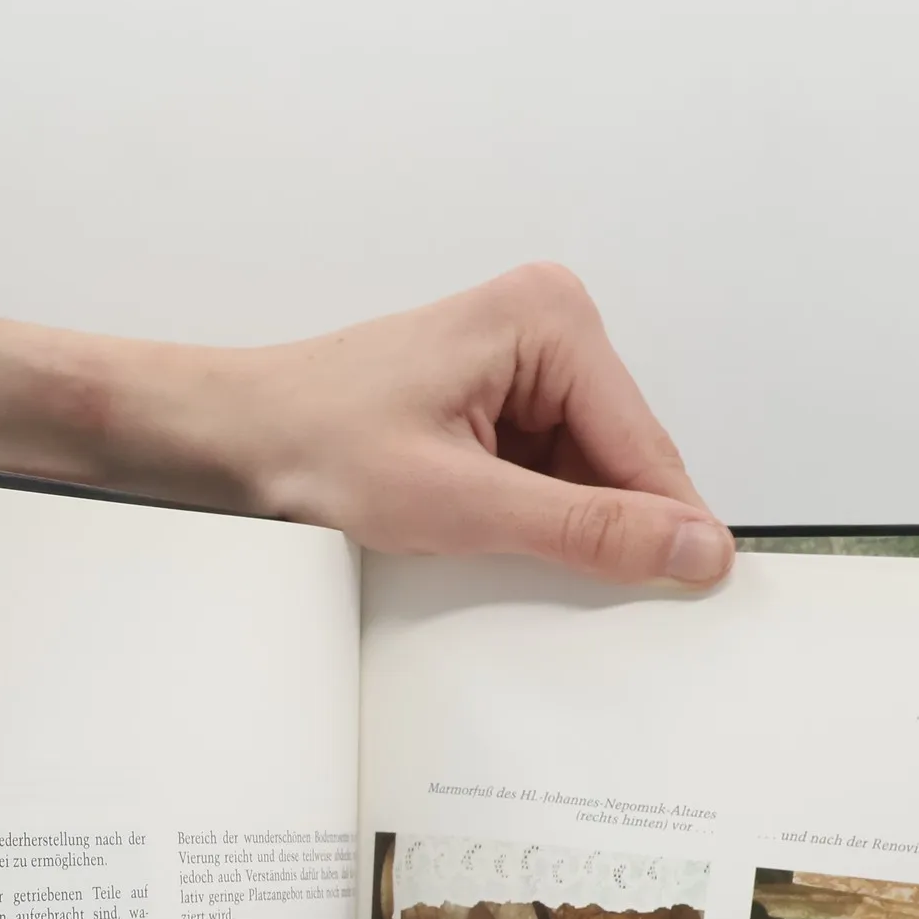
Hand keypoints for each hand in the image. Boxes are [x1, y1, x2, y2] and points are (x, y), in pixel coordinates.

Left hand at [0, 262, 731, 586]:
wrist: (226, 440)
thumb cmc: (310, 444)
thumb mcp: (460, 502)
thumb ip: (586, 529)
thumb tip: (692, 548)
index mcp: (550, 320)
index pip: (646, 446)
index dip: (665, 530)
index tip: (692, 598)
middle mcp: (545, 328)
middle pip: (620, 461)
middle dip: (598, 527)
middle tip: (567, 592)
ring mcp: (519, 364)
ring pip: (584, 476)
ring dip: (554, 527)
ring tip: (483, 546)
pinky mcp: (492, 402)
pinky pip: (544, 476)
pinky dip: (525, 519)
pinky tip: (479, 538)